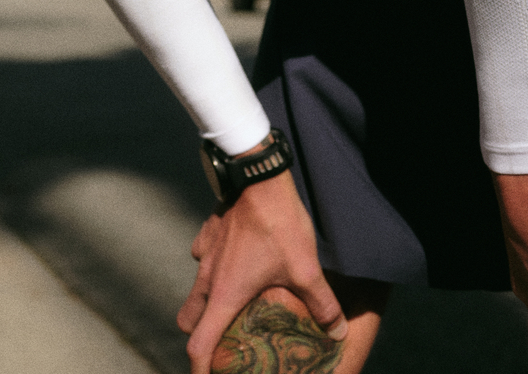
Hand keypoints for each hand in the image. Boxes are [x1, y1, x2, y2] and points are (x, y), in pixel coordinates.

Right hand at [177, 167, 347, 373]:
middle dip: (201, 336)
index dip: (199, 370)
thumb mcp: (305, 268)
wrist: (257, 173)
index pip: (199, 345)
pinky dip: (211, 266)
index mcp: (224, 294)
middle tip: (222, 342)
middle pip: (190, 320)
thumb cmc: (278, 223)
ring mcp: (205, 252)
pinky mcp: (208, 231)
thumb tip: (337, 332)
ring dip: (205, 302)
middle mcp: (207, 277)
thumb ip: (321, 304)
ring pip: (194, 288)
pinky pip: (202, 256)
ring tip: (231, 304)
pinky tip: (234, 261)